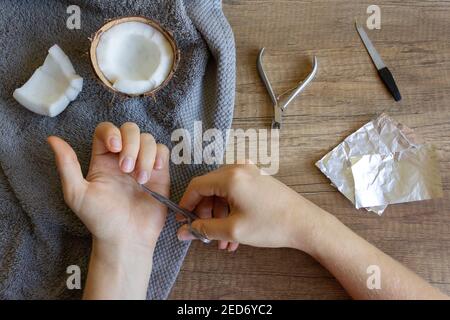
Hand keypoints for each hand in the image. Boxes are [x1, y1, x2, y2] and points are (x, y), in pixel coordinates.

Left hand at [48, 122, 169, 298]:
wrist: (126, 239)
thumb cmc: (100, 219)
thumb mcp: (77, 193)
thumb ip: (67, 165)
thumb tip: (52, 139)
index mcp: (102, 160)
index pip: (106, 130)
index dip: (112, 132)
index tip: (114, 147)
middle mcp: (122, 159)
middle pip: (130, 129)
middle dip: (131, 145)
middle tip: (127, 170)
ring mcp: (142, 164)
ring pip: (148, 139)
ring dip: (145, 155)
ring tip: (141, 180)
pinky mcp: (159, 173)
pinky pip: (162, 151)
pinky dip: (160, 156)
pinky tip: (154, 172)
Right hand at [177, 164, 326, 251]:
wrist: (305, 223)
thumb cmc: (270, 225)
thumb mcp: (233, 229)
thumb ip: (204, 229)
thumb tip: (184, 231)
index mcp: (230, 176)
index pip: (196, 186)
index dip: (186, 204)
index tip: (183, 221)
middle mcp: (238, 169)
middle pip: (209, 189)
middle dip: (205, 214)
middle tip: (205, 234)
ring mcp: (250, 173)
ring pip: (223, 194)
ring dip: (219, 217)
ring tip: (223, 241)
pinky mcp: (257, 180)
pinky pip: (236, 194)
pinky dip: (231, 212)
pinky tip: (234, 234)